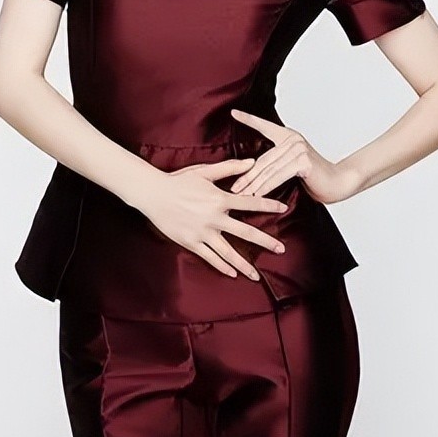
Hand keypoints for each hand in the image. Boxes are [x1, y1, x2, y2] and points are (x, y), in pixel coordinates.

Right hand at [139, 158, 287, 279]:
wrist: (154, 194)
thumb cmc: (179, 180)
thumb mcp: (205, 171)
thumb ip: (230, 167)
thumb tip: (251, 161)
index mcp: (219, 199)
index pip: (250, 202)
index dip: (268, 205)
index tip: (284, 208)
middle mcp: (214, 218)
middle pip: (245, 232)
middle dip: (265, 241)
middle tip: (281, 248)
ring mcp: (202, 232)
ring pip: (228, 252)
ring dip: (243, 264)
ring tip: (256, 275)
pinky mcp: (191, 242)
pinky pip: (209, 257)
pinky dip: (221, 266)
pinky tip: (232, 273)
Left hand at [229, 109, 342, 204]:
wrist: (339, 183)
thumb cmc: (315, 178)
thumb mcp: (292, 167)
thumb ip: (277, 164)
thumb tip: (253, 174)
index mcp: (289, 136)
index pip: (265, 126)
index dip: (249, 119)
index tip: (234, 112)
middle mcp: (293, 139)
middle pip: (263, 160)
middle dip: (247, 176)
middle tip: (234, 187)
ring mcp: (298, 148)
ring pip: (269, 170)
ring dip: (254, 184)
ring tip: (241, 195)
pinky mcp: (302, 161)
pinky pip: (278, 176)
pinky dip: (267, 187)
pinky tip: (258, 195)